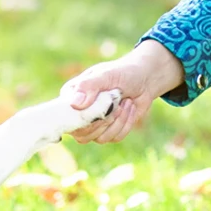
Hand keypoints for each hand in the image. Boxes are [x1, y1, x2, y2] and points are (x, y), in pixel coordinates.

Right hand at [62, 39, 184, 144]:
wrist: (145, 78)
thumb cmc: (122, 72)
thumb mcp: (106, 75)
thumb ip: (89, 86)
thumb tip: (75, 104)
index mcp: (70, 97)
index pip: (65, 118)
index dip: (82, 118)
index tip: (101, 108)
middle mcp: (79, 113)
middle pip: (82, 134)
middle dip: (104, 120)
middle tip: (116, 102)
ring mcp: (94, 124)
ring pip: (100, 138)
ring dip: (118, 121)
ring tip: (125, 101)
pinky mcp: (110, 131)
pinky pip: (115, 138)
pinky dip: (126, 123)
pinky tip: (130, 107)